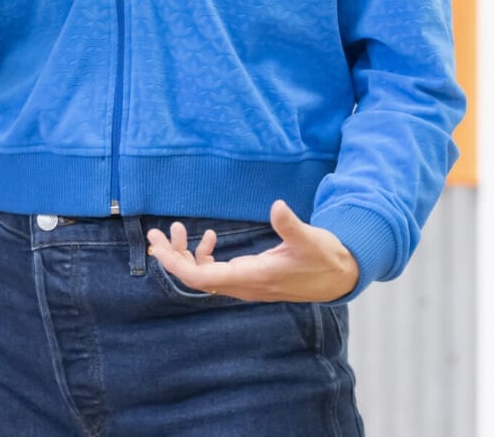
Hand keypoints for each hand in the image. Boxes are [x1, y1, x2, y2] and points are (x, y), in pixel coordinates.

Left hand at [146, 200, 359, 303]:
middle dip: (172, 257)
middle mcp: (244, 285)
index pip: (203, 278)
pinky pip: (217, 272)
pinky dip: (205, 255)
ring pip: (203, 275)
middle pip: (196, 278)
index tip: (158, 247)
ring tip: (175, 229)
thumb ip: (292, 227)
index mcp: (253, 278)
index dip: (177, 265)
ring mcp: (245, 284)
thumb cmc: (325, 258)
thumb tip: (278, 207)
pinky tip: (209, 237)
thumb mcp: (310, 239)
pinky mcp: (249, 278)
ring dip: (185, 254)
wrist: (340, 277)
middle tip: (153, 233)